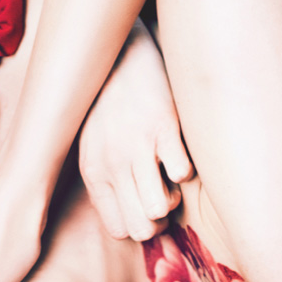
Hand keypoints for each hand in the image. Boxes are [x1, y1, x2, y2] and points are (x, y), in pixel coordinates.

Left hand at [78, 19, 194, 240]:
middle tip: (161, 191)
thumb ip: (110, 182)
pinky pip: (183, 174)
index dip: (140, 223)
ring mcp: (137, 146)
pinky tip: (178, 148)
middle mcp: (111, 163)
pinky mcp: (164, 128)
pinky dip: (188, 167)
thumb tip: (135, 219)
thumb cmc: (111, 106)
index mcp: (94, 172)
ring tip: (168, 174)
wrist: (121, 51)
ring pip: (159, 209)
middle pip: (142, 229)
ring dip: (173, 196)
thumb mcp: (95, 146)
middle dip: (159, 218)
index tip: (144, 202)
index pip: (120, 230)